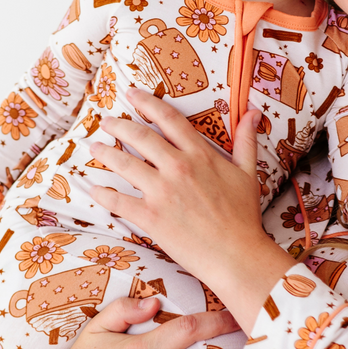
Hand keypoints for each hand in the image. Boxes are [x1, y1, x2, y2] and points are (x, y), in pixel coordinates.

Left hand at [88, 89, 294, 330]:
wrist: (236, 254)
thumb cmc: (244, 217)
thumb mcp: (248, 174)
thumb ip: (246, 141)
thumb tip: (254, 114)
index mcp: (201, 155)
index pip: (169, 119)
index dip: (148, 103)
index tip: (132, 94)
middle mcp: (178, 167)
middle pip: (141, 137)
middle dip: (119, 125)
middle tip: (105, 120)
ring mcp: (162, 192)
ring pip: (125, 164)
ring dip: (106, 153)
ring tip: (94, 146)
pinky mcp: (151, 217)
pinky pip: (119, 201)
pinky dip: (103, 195)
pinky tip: (93, 189)